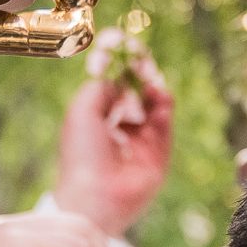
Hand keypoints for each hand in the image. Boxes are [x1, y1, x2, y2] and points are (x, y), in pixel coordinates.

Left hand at [54, 34, 174, 237]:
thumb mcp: (83, 109)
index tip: (127, 51)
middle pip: (136, 97)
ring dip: (154, 92)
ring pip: (153, 110)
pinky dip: (163, 111)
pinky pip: (164, 129)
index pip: (114, 90)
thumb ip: (102, 86)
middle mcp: (119, 134)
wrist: (96, 195)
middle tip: (144, 64)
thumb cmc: (82, 153)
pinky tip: (160, 102)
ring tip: (153, 82)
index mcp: (96, 124)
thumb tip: (121, 75)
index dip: (122, 71)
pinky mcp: (158, 159)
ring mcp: (140, 147)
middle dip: (141, 78)